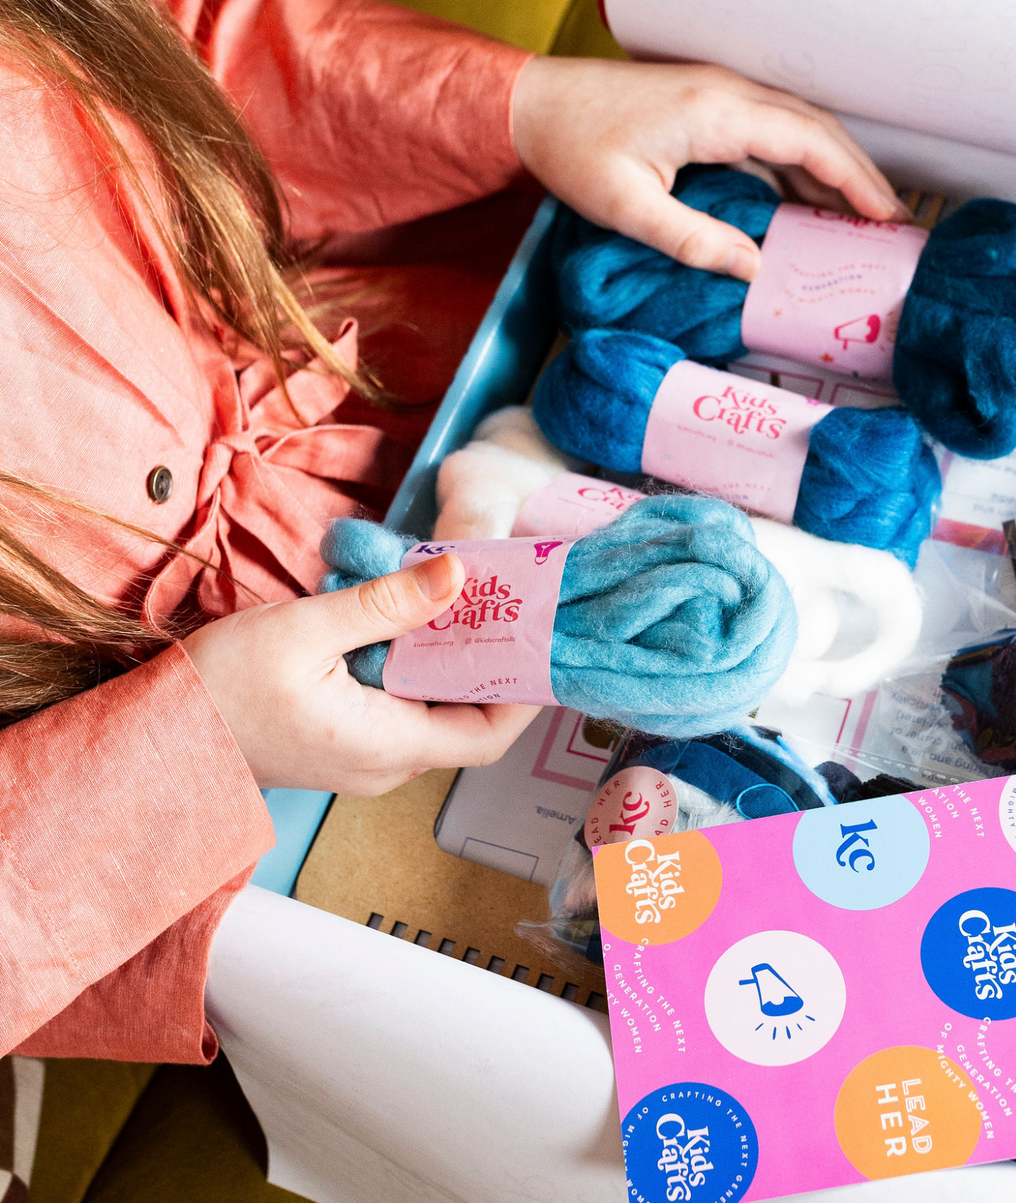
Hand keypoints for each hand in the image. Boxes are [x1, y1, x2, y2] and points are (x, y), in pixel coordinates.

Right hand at [181, 553, 538, 794]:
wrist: (152, 738)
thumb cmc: (218, 690)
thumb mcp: (305, 631)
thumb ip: (387, 604)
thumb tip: (460, 576)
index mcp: (388, 745)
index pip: (489, 734)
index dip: (524, 690)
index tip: (539, 636)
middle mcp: (388, 763)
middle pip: (468, 718)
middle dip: (492, 659)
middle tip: (504, 598)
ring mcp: (367, 757)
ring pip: (435, 709)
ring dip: (452, 657)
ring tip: (464, 596)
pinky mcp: (346, 741)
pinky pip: (402, 706)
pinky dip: (417, 665)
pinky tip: (410, 618)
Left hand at [511, 57, 907, 280]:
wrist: (531, 102)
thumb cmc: (571, 150)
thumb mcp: (627, 209)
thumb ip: (695, 241)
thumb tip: (754, 269)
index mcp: (714, 113)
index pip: (807, 142)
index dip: (852, 179)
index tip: (884, 214)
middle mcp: (727, 92)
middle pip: (815, 128)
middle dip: (858, 173)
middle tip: (891, 220)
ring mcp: (719, 91)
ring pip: (797, 124)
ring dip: (833, 165)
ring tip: (861, 214)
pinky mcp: (707, 100)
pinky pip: (771, 127)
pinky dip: (800, 159)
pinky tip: (806, 195)